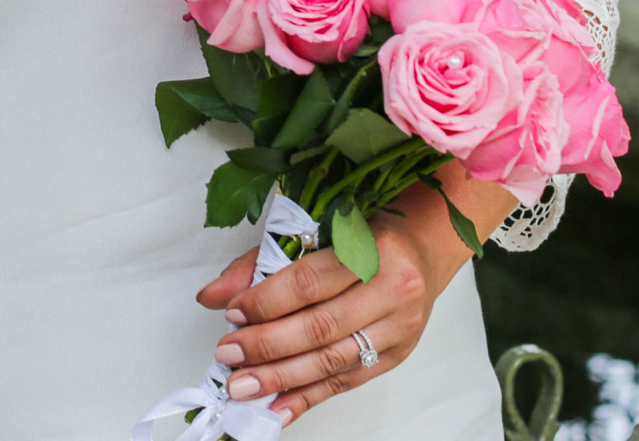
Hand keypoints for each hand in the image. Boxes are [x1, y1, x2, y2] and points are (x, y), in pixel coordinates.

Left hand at [198, 173, 514, 423]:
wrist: (425, 248)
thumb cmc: (368, 234)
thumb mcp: (318, 231)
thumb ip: (263, 261)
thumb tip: (213, 295)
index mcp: (372, 249)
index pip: (309, 283)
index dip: (266, 302)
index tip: (231, 313)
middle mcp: (392, 291)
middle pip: (320, 328)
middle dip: (267, 346)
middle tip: (229, 355)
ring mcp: (398, 328)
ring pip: (332, 361)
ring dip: (281, 378)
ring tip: (243, 386)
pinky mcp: (396, 356)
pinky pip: (346, 382)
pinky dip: (307, 397)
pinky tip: (277, 407)